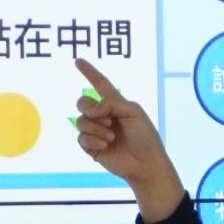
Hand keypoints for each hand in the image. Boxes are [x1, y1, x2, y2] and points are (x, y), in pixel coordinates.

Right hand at [73, 58, 183, 221]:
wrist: (145, 163)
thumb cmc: (145, 137)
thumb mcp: (134, 112)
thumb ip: (112, 103)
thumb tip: (91, 110)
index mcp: (116, 104)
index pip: (100, 84)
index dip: (89, 72)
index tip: (78, 60)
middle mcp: (104, 115)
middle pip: (82, 102)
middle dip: (89, 108)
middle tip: (107, 120)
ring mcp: (96, 131)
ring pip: (80, 121)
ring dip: (96, 128)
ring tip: (111, 137)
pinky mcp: (91, 147)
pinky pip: (80, 138)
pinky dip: (93, 140)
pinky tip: (105, 146)